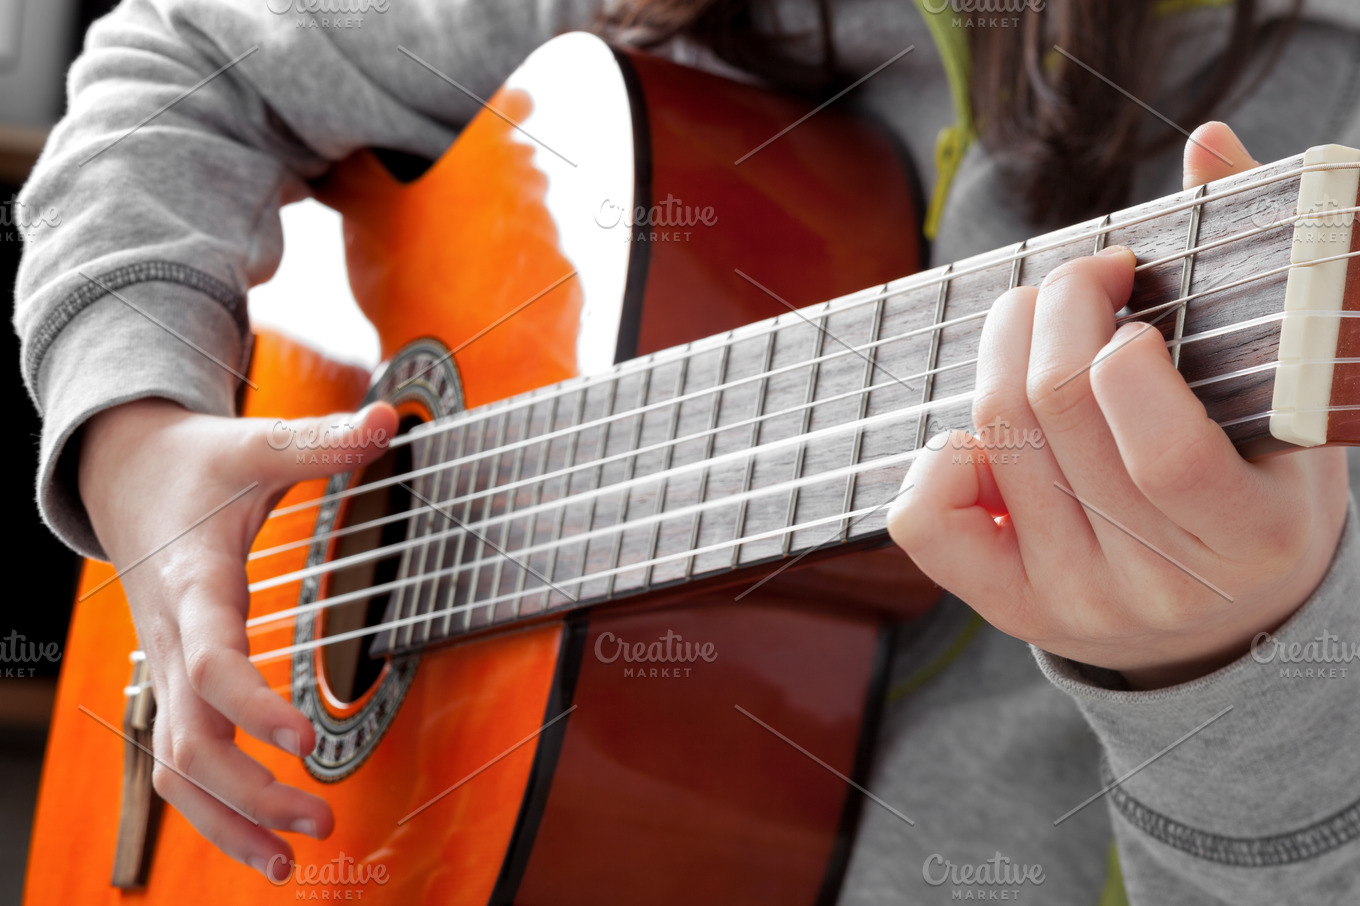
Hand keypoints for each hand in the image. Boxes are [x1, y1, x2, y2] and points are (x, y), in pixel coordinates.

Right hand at [78, 396, 397, 877]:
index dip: (252, 704)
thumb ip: (319, 443)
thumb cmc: (194, 467)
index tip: (305, 738)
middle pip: (188, 744)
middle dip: (248, 794)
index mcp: (193, 587)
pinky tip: (259, 840)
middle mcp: (169, 642)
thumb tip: (385, 421)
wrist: (125, 475)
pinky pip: (177, 765)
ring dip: (226, 822)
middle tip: (322, 822)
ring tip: (291, 859)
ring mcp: (164, 672)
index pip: (212, 662)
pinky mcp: (172, 686)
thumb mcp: (253, 448)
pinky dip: (212, 810)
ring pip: (172, 772)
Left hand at [886, 123, 1349, 688]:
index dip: (1127, 360)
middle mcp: (1156, 584)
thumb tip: (1206, 142)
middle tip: (1083, 278)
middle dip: (1057, 303)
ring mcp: (1074, 602)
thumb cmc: (1257, 490)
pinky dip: (941, 455)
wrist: (1218, 623)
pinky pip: (927, 522)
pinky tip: (989, 433)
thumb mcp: (1291, 405)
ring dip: (1004, 346)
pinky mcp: (1008, 606)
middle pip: (1056, 412)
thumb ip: (1260, 275)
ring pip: (994, 437)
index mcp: (1250, 537)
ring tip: (1039, 320)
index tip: (1139, 301)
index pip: (1166, 454)